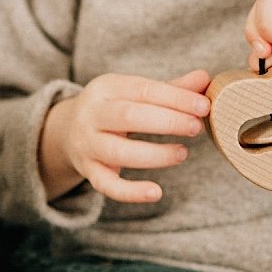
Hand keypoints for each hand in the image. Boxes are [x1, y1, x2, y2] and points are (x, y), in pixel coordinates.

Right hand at [37, 70, 209, 203]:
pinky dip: (130, 192)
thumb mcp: (135, 93)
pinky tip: (155, 192)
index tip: (203, 106)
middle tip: (196, 127)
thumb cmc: (113, 109)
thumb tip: (205, 79)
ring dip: (154, 154)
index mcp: (106, 88)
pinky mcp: (89, 171)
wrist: (66, 131)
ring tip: (183, 153)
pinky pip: (107, 185)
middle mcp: (92, 114)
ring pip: (119, 151)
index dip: (176, 98)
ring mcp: (87, 144)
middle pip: (129, 116)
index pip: (143, 90)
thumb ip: (171, 89)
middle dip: (167, 122)